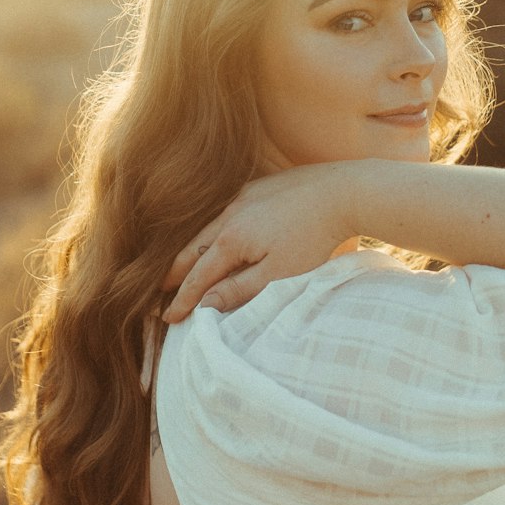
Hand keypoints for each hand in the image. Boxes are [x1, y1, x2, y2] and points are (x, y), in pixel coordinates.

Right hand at [161, 164, 356, 322]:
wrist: (342, 192)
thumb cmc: (314, 238)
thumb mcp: (277, 274)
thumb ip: (239, 290)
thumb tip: (203, 305)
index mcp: (230, 240)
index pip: (198, 276)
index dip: (183, 299)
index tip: (169, 318)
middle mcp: (229, 215)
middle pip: (193, 248)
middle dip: (176, 272)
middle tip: (161, 291)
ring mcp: (243, 197)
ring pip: (207, 227)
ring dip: (192, 249)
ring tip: (182, 264)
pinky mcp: (259, 187)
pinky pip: (225, 212)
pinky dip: (213, 229)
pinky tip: (217, 233)